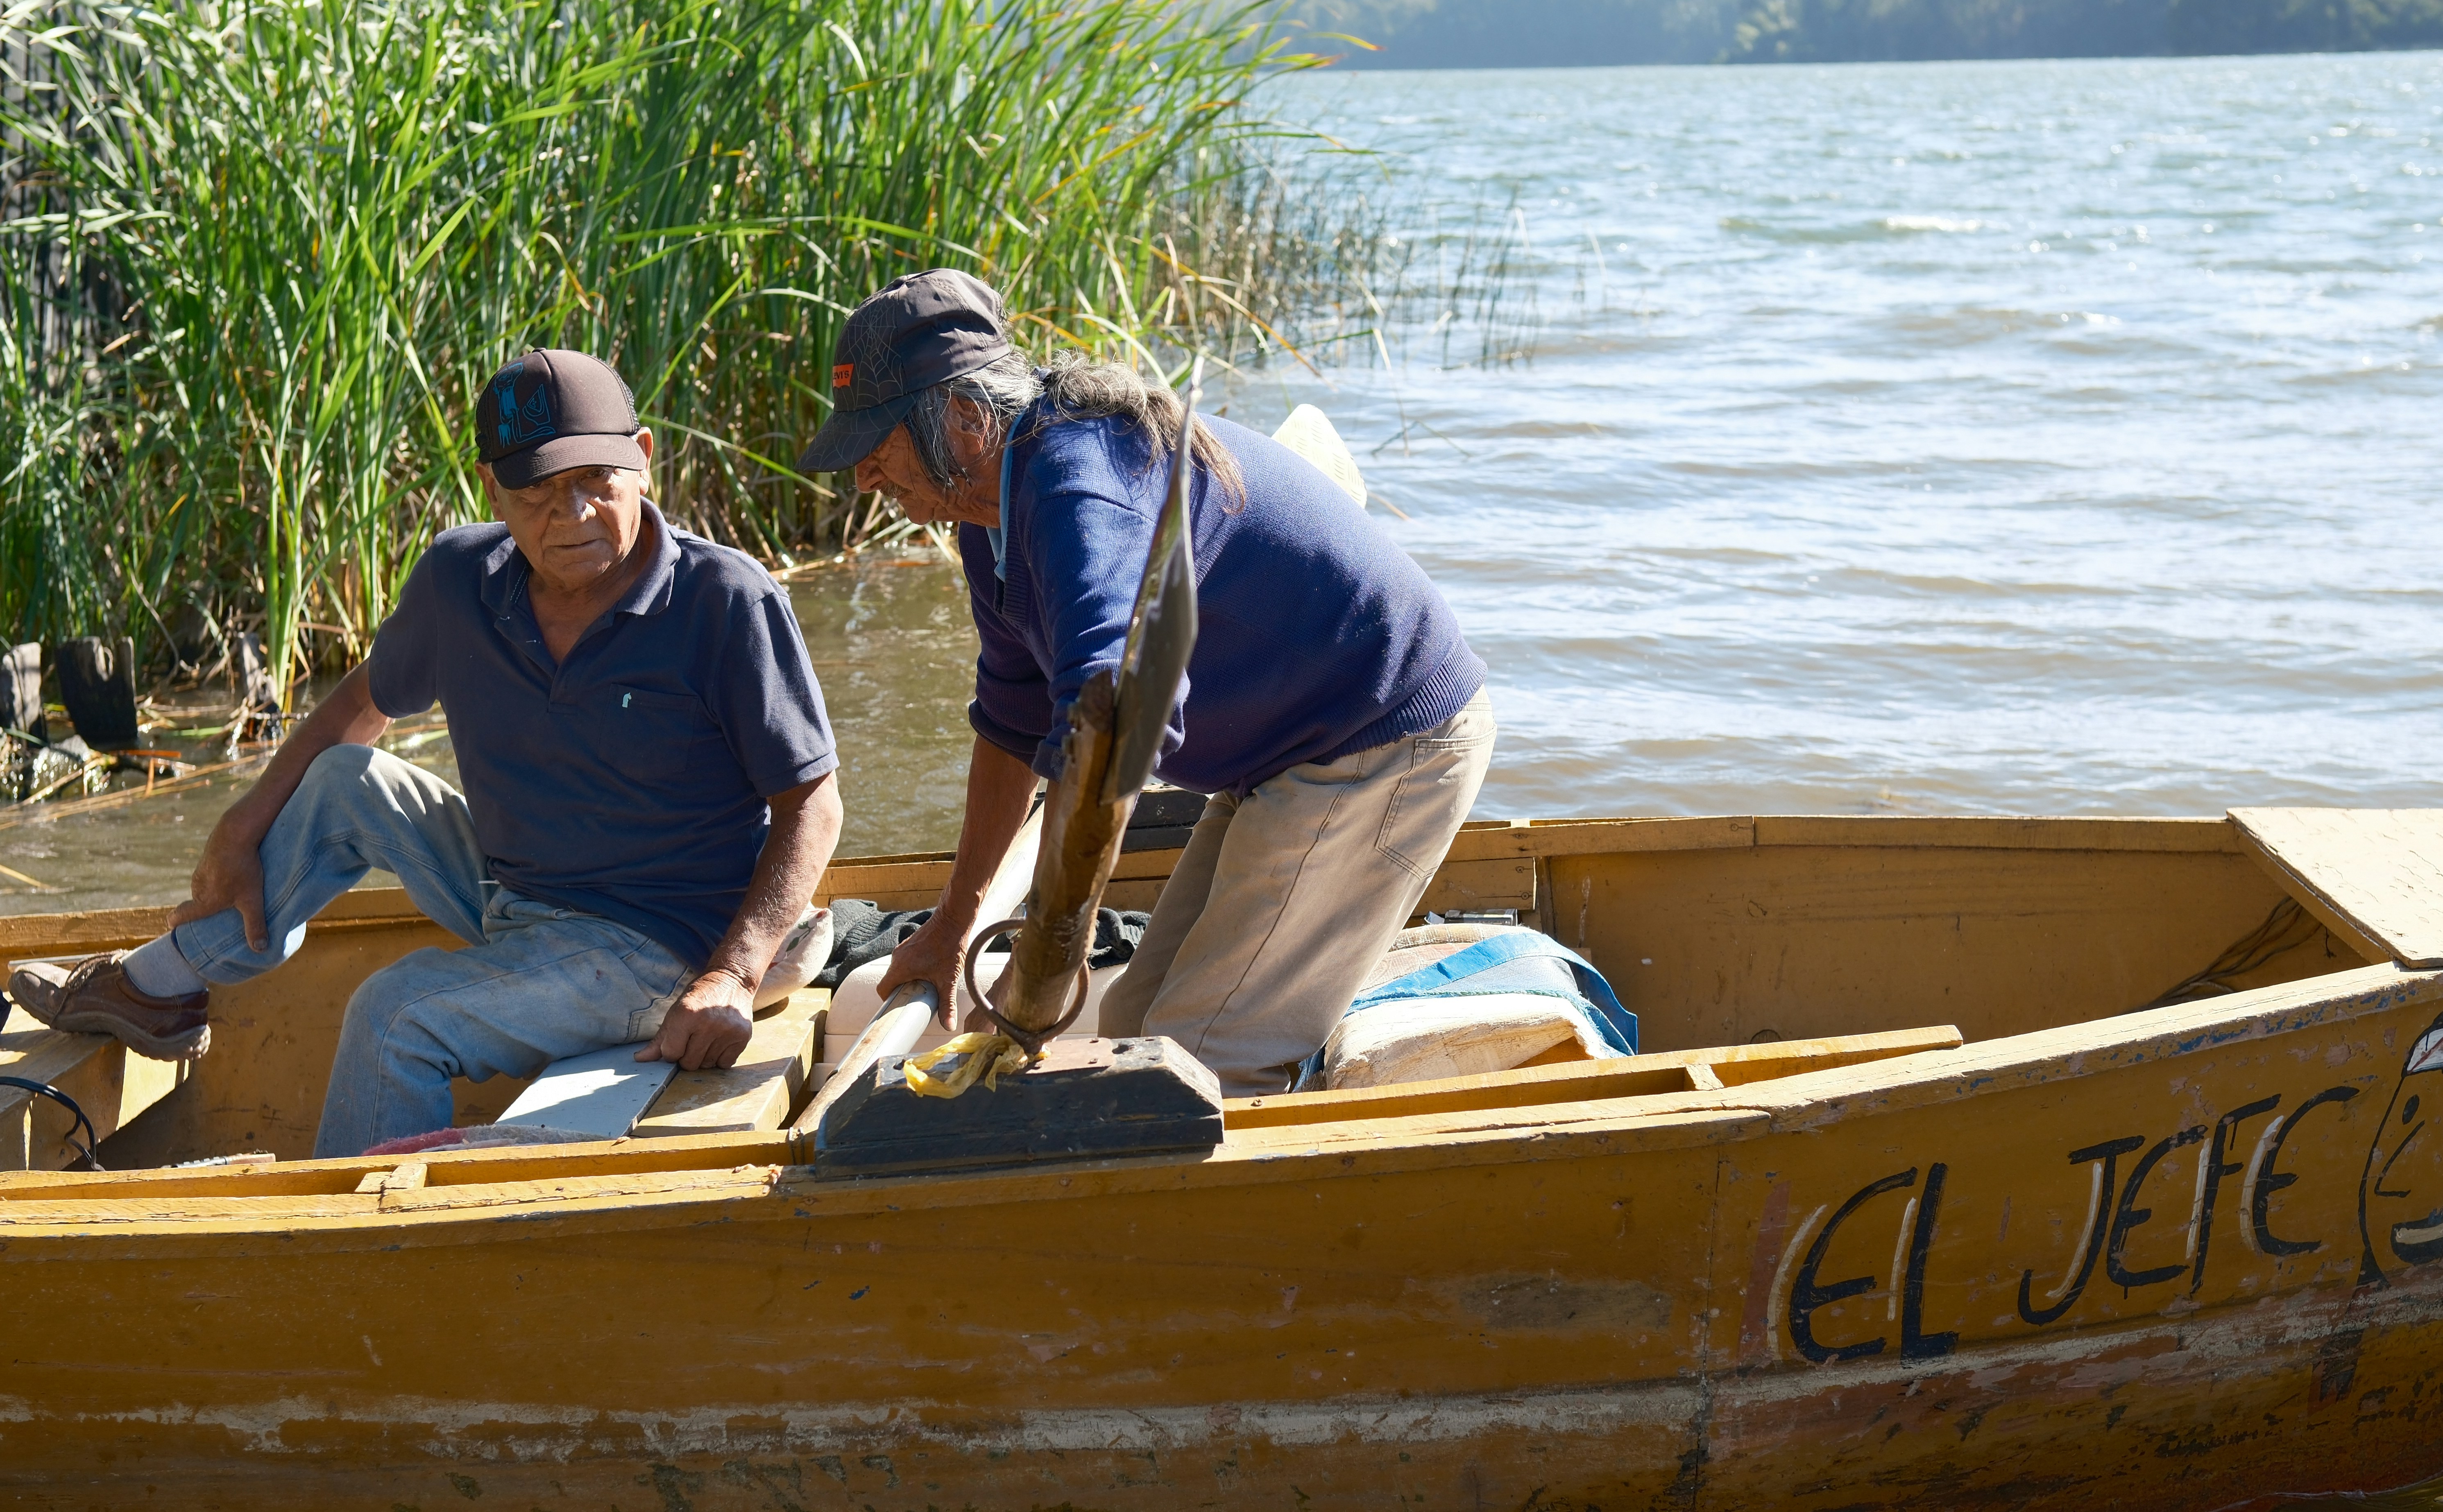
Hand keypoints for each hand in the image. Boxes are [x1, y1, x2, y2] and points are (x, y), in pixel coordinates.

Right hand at [168, 822, 269, 949]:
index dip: (177, 921)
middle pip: (198, 902)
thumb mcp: (252, 900)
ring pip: (206, 885)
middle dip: (205, 909)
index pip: (183, 915)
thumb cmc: (243, 868)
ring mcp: (202, 870)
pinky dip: (221, 874)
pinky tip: (235, 872)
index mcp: (203, 901)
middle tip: (219, 914)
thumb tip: (260, 950)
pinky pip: (214, 871)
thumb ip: (255, 925)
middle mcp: (198, 886)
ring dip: (216, 890)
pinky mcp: (210, 856)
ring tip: (233, 892)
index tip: (172, 925)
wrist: (236, 832)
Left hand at [636, 968, 755, 1069]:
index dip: (671, 1051)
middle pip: (689, 1064)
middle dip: (687, 1056)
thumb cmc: (698, 997)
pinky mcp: (743, 1037)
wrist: (731, 981)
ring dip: (704, 1056)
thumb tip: (640, 1059)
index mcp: (686, 1015)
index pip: (671, 1054)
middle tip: (693, 1040)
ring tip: (708, 1038)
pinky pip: (725, 1064)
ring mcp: (728, 1031)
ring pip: (707, 1065)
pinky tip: (720, 1041)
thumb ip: (660, 1039)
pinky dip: (721, 1057)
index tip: (677, 1040)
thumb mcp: (675, 1012)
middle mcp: (708, 1024)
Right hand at [874, 909, 970, 1029]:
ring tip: (924, 987)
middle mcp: (897, 957)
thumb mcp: (948, 979)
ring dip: (908, 980)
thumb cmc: (950, 946)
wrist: (954, 919)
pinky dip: (913, 969)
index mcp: (900, 968)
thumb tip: (949, 1026)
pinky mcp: (911, 943)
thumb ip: (947, 1004)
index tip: (898, 1008)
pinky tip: (929, 972)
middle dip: (901, 992)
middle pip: (891, 981)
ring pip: (899, 970)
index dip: (888, 1001)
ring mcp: (903, 949)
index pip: (882, 989)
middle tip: (914, 1001)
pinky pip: (906, 961)